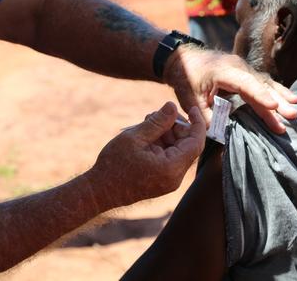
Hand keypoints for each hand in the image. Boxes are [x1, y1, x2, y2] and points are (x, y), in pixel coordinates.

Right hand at [86, 102, 205, 208]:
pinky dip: (161, 145)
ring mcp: (169, 181)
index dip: (197, 123)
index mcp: (171, 168)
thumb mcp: (135, 137)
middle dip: (175, 127)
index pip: (196, 142)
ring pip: (177, 150)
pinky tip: (146, 136)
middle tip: (156, 114)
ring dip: (166, 134)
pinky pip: (169, 158)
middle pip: (187, 145)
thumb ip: (157, 121)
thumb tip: (173, 106)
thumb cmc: (114, 165)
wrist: (99, 191)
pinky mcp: (162, 181)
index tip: (192, 108)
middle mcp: (174, 177)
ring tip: (146, 123)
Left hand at [163, 46, 296, 133]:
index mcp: (223, 71)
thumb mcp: (191, 100)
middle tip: (292, 115)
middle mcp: (238, 67)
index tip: (274, 106)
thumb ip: (206, 117)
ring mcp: (244, 68)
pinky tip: (289, 99)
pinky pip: (263, 82)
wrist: (183, 59)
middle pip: (260, 85)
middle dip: (277, 101)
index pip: (245, 84)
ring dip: (280, 96)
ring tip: (295, 108)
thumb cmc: (186, 79)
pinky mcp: (246, 73)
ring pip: (265, 83)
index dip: (260, 96)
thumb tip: (223, 134)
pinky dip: (276, 91)